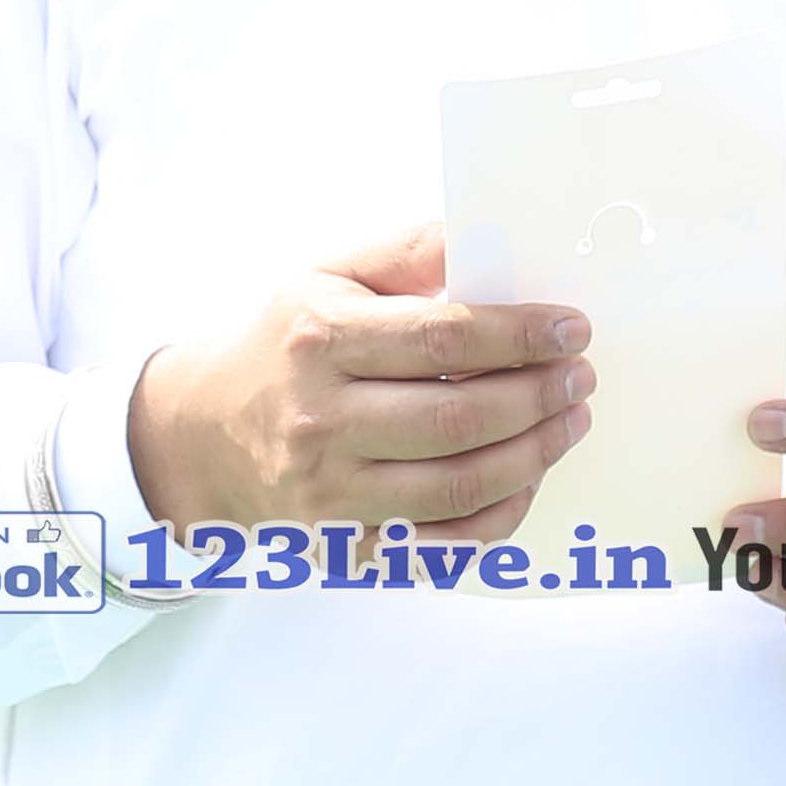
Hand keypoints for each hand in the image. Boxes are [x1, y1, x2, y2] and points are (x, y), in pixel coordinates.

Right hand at [124, 224, 588, 536]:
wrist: (206, 434)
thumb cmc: (283, 346)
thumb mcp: (327, 276)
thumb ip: (407, 251)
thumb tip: (485, 241)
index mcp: (319, 341)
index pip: (442, 337)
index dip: (520, 334)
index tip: (571, 329)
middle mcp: (321, 421)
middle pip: (459, 418)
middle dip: (539, 397)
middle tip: (579, 378)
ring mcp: (331, 494)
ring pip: (460, 487)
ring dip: (534, 455)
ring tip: (568, 421)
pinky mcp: (345, 544)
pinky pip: (445, 543)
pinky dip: (500, 514)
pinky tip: (527, 476)